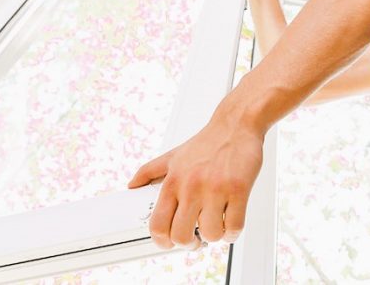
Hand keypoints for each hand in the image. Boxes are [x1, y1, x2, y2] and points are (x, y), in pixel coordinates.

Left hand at [128, 114, 263, 249]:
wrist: (236, 125)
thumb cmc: (207, 143)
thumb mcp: (173, 156)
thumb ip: (149, 171)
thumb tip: (131, 185)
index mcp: (173, 182)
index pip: (157, 224)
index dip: (162, 241)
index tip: (170, 244)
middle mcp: (191, 187)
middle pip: (181, 235)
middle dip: (189, 244)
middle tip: (196, 240)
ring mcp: (214, 189)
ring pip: (210, 234)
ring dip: (214, 237)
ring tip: (217, 226)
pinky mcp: (238, 190)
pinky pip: (234, 226)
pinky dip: (232, 233)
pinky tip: (231, 224)